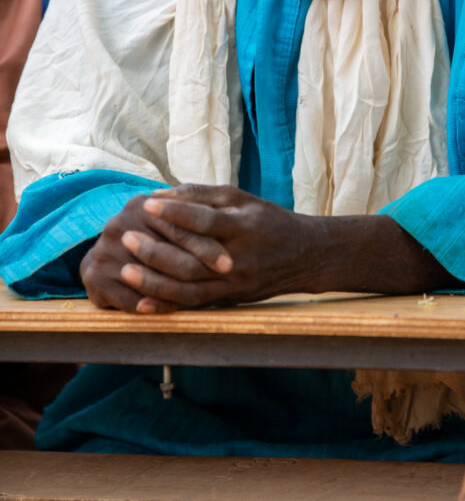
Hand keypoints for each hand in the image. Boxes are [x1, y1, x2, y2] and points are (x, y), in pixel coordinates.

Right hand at [80, 190, 233, 313]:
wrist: (105, 258)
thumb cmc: (151, 240)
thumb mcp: (167, 222)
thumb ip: (189, 215)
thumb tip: (227, 214)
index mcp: (140, 206)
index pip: (177, 224)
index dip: (206, 243)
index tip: (230, 260)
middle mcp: (119, 224)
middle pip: (164, 249)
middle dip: (198, 262)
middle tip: (227, 273)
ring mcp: (105, 251)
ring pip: (148, 275)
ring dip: (175, 289)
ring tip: (202, 296)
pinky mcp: (94, 277)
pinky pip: (128, 298)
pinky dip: (149, 306)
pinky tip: (171, 311)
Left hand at [114, 185, 315, 313]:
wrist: (304, 257)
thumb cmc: (269, 221)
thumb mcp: (243, 199)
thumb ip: (203, 195)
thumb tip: (161, 193)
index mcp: (244, 228)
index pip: (206, 222)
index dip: (176, 212)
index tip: (147, 203)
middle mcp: (238, 260)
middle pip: (192, 260)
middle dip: (155, 251)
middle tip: (126, 236)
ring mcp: (233, 285)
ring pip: (188, 290)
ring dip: (154, 282)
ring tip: (125, 269)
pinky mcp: (229, 301)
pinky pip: (193, 307)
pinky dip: (166, 306)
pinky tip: (140, 304)